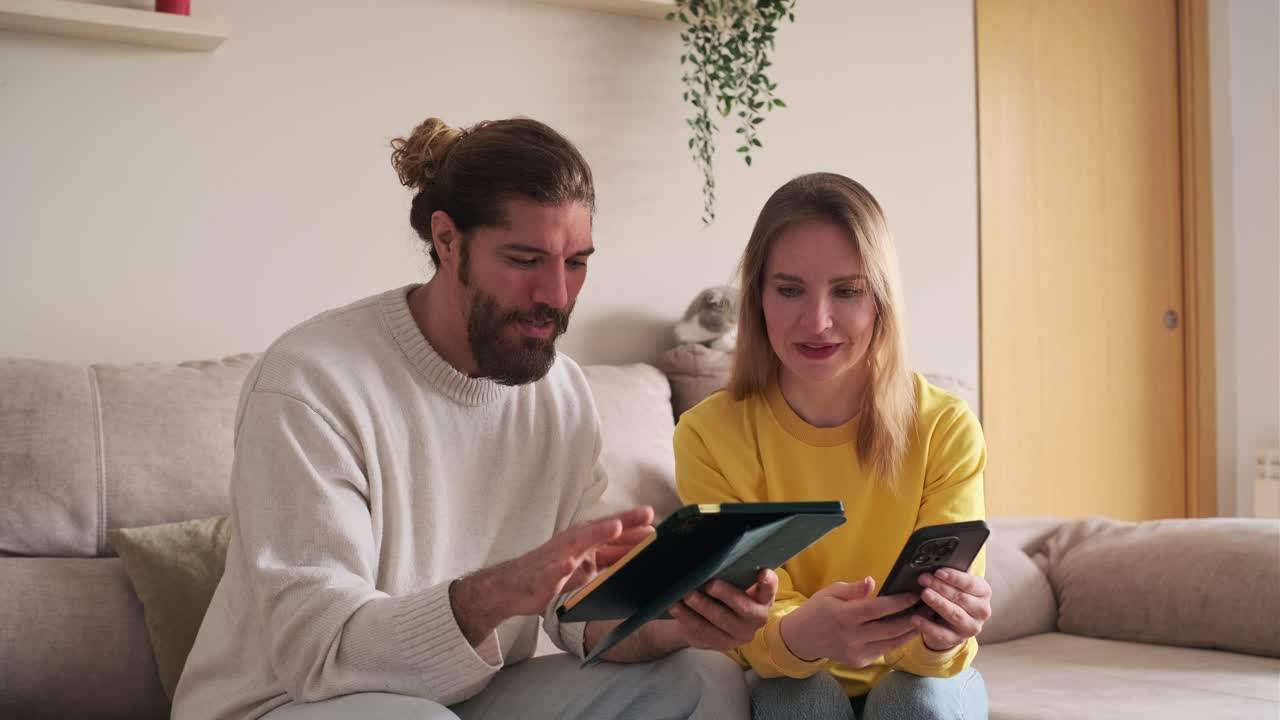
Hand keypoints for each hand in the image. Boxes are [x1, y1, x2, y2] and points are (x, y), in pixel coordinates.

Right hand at [451, 506, 654, 644]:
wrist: (514, 587)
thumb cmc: (550, 574)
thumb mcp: (585, 569)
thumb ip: (608, 562)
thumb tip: (636, 559)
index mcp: (585, 543)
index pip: (613, 532)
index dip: (633, 524)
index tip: (654, 518)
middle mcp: (573, 543)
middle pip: (602, 530)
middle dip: (624, 522)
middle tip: (647, 515)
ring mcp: (558, 556)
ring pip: (580, 542)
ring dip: (598, 533)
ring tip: (616, 525)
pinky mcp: (544, 573)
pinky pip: (553, 570)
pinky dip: (561, 567)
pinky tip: (569, 563)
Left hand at [667, 569, 778, 651]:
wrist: (713, 624)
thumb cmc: (727, 595)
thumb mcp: (737, 584)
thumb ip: (736, 573)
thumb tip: (717, 553)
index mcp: (763, 600)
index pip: (770, 590)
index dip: (768, 582)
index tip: (762, 573)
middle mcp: (755, 619)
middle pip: (744, 609)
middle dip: (726, 595)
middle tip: (710, 584)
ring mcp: (738, 635)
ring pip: (719, 622)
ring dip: (702, 607)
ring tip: (687, 595)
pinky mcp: (719, 644)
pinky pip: (701, 632)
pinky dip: (687, 618)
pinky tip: (676, 607)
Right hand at [779, 577, 919, 667]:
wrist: (802, 639)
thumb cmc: (817, 610)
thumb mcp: (831, 593)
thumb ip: (853, 589)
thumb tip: (872, 582)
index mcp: (844, 616)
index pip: (878, 609)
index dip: (899, 602)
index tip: (915, 594)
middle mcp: (852, 637)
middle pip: (890, 628)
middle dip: (913, 617)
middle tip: (929, 607)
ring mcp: (857, 652)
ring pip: (892, 642)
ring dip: (911, 631)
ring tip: (926, 619)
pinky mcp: (860, 661)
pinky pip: (884, 650)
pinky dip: (897, 640)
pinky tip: (908, 630)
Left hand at [912, 568, 991, 651]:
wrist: (953, 622)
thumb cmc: (954, 595)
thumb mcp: (956, 583)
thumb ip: (951, 573)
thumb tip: (936, 559)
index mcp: (983, 593)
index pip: (970, 583)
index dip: (954, 577)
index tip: (938, 571)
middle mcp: (982, 611)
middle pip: (960, 597)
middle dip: (940, 587)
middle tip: (924, 579)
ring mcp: (970, 627)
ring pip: (954, 614)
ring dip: (938, 603)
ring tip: (924, 594)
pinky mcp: (957, 640)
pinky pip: (942, 634)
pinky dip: (927, 626)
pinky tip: (915, 618)